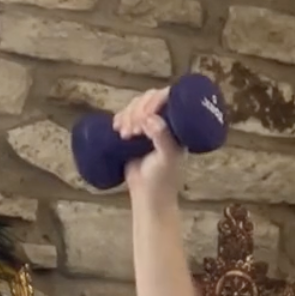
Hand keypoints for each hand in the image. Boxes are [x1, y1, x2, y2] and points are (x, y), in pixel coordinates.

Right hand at [114, 87, 182, 208]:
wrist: (149, 197)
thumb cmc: (163, 180)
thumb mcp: (167, 158)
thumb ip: (162, 138)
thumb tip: (151, 118)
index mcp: (178, 124)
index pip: (167, 98)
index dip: (153, 101)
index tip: (143, 116)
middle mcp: (165, 122)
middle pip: (149, 99)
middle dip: (136, 110)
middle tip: (132, 130)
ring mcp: (150, 128)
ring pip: (136, 106)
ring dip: (127, 114)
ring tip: (124, 134)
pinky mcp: (135, 135)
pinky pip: (126, 117)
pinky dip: (119, 117)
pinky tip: (116, 125)